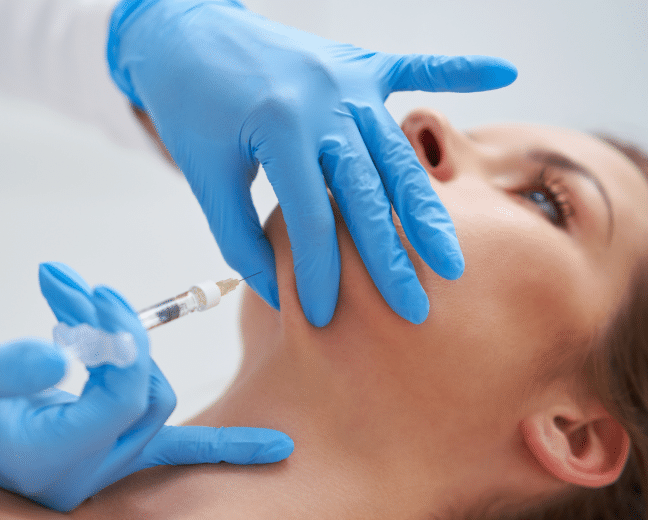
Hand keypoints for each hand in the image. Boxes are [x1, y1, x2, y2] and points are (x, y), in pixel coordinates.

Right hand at [0, 262, 292, 511]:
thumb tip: (62, 355)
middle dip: (121, 336)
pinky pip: (170, 451)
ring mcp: (93, 470)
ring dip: (131, 351)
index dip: (119, 337)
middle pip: (148, 397)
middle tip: (77, 290)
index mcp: (49, 460)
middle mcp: (80, 475)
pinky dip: (219, 448)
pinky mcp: (97, 451)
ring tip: (83, 305)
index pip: (125, 394)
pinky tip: (272, 449)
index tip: (91, 293)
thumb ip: (6, 365)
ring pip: (154, 407)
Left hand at [108, 0, 517, 325]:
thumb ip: (240, 237)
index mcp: (280, 128)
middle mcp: (323, 99)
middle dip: (392, 256)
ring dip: (426, 205)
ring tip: (451, 258)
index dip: (317, 273)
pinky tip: (503, 72)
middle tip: (415, 309)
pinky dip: (456, 71)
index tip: (326, 319)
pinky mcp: (356, 59)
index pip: (310, 218)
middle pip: (369, 191)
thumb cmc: (190, 105)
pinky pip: (412, 65)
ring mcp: (346, 76)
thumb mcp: (205, 176)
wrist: (185, 31)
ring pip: (396, 151)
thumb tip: (278, 295)